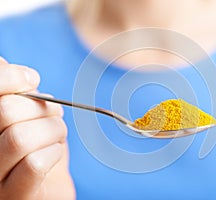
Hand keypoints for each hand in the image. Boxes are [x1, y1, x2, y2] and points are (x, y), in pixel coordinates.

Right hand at [0, 57, 74, 199]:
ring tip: (58, 131)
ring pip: (21, 137)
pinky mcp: (14, 197)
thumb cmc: (34, 145)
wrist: (46, 186)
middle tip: (54, 111)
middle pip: (7, 111)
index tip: (31, 79)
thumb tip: (17, 73)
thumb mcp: (23, 114)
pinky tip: (55, 151)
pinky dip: (54, 151)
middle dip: (41, 106)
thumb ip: (14, 92)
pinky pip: (35, 164)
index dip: (9, 76)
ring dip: (53, 128)